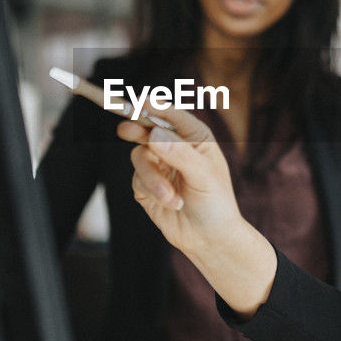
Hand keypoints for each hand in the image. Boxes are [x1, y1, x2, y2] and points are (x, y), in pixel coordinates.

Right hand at [117, 108, 243, 255]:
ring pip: (139, 156)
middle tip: (125, 130)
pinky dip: (152, 191)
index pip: (171, 115)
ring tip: (170, 197)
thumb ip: (179, 154)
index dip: (154, 106)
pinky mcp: (146, 186)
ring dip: (153, 179)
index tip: (140, 101)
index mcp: (194, 137)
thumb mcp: (203, 175)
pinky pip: (137, 179)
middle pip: (146, 128)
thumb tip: (154, 135)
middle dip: (135, 129)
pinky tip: (171, 203)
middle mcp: (174, 147)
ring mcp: (158, 165)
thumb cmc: (216, 203)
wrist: (209, 239)